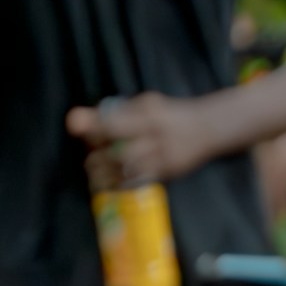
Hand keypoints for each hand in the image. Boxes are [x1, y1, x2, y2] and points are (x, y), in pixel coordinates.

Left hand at [67, 94, 215, 184]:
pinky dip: (119, 183)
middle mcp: (158, 138)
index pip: (115, 124)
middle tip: (90, 153)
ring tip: (94, 168)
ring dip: (104, 172)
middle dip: (98, 154)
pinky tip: (109, 181)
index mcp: (151, 116)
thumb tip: (79, 119)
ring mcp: (165, 159)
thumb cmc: (172, 114)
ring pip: (127, 170)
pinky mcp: (169, 173)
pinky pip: (138, 181)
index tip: (75, 126)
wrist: (209, 129)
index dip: (93, 127)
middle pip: (119, 152)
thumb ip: (117, 111)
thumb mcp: (148, 103)